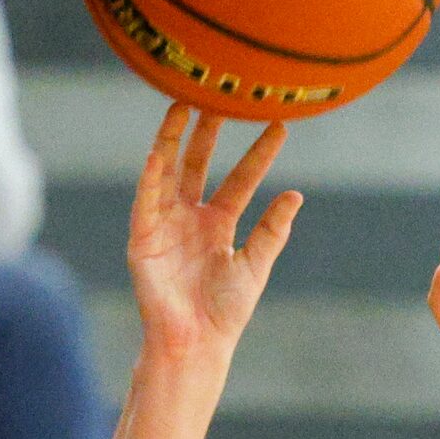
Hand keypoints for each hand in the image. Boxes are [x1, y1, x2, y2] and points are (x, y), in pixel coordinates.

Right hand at [126, 105, 301, 364]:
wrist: (195, 341)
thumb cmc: (225, 311)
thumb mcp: (255, 264)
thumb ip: (272, 229)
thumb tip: (296, 194)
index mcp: (219, 225)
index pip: (240, 179)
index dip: (258, 153)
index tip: (278, 125)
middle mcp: (190, 218)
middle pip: (199, 164)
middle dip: (209, 132)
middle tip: (221, 96)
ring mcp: (165, 223)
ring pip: (169, 171)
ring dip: (174, 139)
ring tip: (183, 104)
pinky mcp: (143, 236)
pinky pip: (146, 197)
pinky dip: (151, 171)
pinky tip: (159, 147)